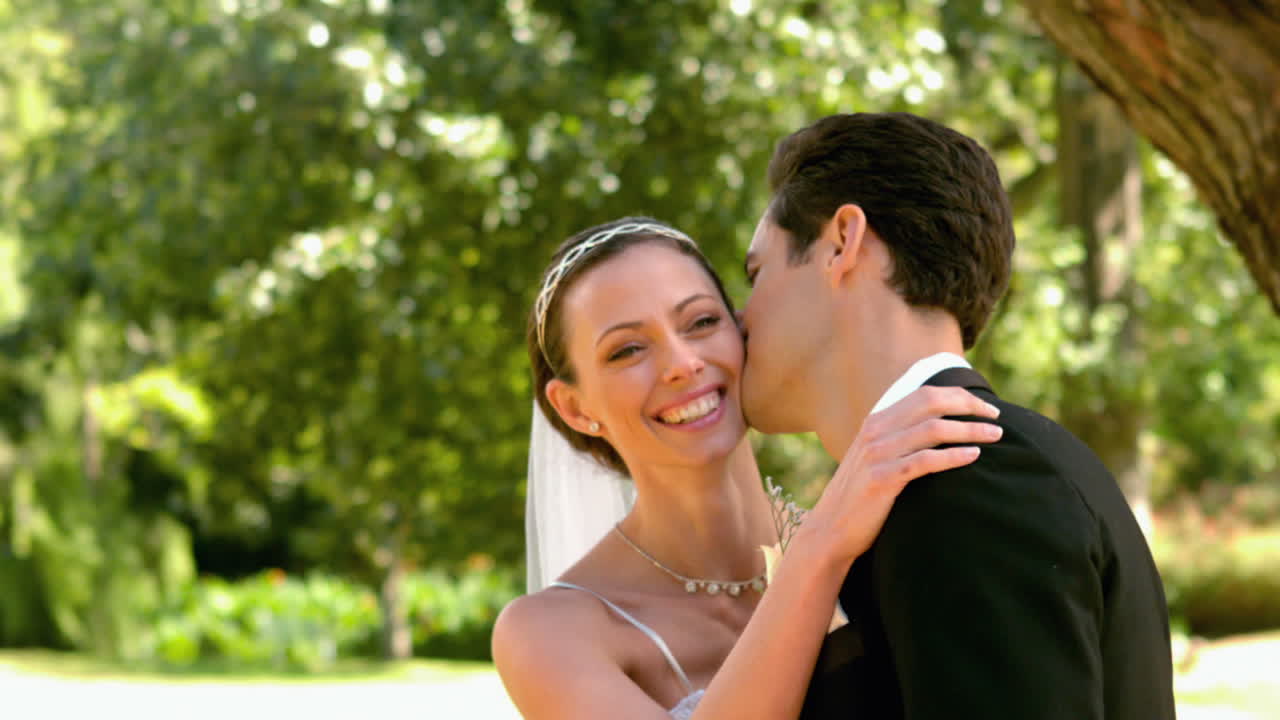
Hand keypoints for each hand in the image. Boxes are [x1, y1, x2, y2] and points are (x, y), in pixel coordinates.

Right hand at [804, 386, 1002, 565]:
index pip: (923, 394)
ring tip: (995, 435)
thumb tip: (938, 429)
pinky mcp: (882, 479)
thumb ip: (899, 439)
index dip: (957, 396)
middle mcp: (875, 431)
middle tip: (996, 416)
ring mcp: (877, 454)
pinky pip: (925, 461)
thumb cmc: (861, 497)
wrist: (830, 530)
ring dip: (969, 430)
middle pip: (930, 403)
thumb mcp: (876, 458)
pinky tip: (974, 457)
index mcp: (875, 422)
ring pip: (933, 429)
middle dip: (968, 406)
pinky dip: (953, 456)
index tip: (982, 406)